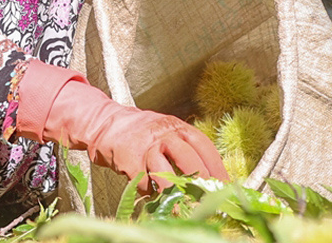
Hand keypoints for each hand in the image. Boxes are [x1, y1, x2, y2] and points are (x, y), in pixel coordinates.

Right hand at [17, 60, 228, 192]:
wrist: (105, 124)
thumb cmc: (141, 133)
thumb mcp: (166, 132)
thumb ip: (184, 148)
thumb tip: (210, 176)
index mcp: (177, 127)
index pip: (202, 145)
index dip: (216, 166)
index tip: (226, 185)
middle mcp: (163, 134)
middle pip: (187, 156)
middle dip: (201, 179)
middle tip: (210, 198)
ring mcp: (144, 146)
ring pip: (163, 171)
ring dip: (175, 192)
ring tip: (185, 208)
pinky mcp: (128, 160)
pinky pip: (142, 181)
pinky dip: (151, 193)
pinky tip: (156, 199)